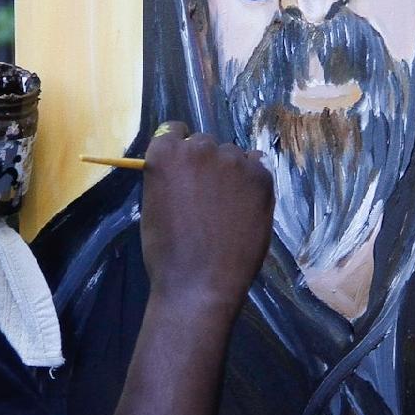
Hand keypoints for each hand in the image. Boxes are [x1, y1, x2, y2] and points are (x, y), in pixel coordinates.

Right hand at [138, 122, 273, 313]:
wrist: (200, 283)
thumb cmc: (167, 252)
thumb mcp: (154, 205)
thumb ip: (170, 178)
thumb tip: (186, 171)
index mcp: (165, 154)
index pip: (174, 131)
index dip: (180, 150)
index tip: (184, 169)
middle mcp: (199, 148)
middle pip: (204, 142)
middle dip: (204, 162)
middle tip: (205, 194)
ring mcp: (232, 160)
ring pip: (232, 154)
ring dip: (229, 171)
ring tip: (228, 205)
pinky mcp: (260, 176)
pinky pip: (257, 166)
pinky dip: (251, 181)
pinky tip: (245, 207)